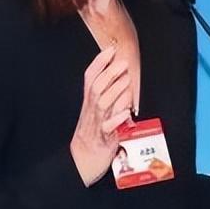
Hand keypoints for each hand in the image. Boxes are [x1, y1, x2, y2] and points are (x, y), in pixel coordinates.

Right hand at [70, 46, 134, 185]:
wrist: (82, 160)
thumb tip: (122, 76)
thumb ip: (108, 94)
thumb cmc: (93, 133)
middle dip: (109, 74)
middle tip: (123, 62)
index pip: (90, 77)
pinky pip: (109, 128)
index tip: (110, 49)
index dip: (99, 62)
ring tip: (127, 82)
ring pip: (103, 104)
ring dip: (115, 92)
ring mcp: (96, 124)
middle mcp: (91, 110)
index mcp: (89, 102)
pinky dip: (117, 119)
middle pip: (97, 87)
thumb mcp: (98, 111)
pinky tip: (126, 112)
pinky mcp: (103, 139)